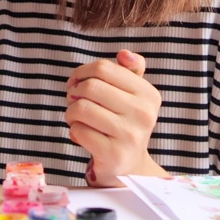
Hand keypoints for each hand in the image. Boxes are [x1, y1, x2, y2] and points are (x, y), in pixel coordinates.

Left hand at [65, 50, 166, 186]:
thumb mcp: (133, 95)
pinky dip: (74, 130)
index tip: (76, 82)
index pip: (104, 68)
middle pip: (91, 86)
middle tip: (74, 101)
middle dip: (74, 92)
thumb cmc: (124, 123)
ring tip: (76, 117)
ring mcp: (130, 135)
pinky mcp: (113, 154)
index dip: (82, 72)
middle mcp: (144, 114)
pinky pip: (79, 131)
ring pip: (82, 108)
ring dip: (71, 112)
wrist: (128, 165)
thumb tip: (124, 54)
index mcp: (148, 94)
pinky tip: (81, 133)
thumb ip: (130, 70)